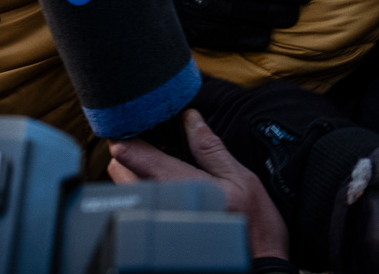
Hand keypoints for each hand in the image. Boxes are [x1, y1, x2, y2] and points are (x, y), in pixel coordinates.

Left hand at [110, 110, 289, 260]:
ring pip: (125, 188)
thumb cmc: (254, 226)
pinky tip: (161, 189)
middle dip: (129, 152)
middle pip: (120, 170)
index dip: (125, 134)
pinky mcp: (157, 234)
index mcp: (181, 186)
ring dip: (132, 172)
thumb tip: (191, 119)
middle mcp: (161, 205)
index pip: (135, 156)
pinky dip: (141, 191)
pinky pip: (136, 206)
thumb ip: (210, 149)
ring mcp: (155, 222)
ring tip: (153, 164)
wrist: (258, 265)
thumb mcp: (240, 179)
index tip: (124, 121)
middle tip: (146, 141)